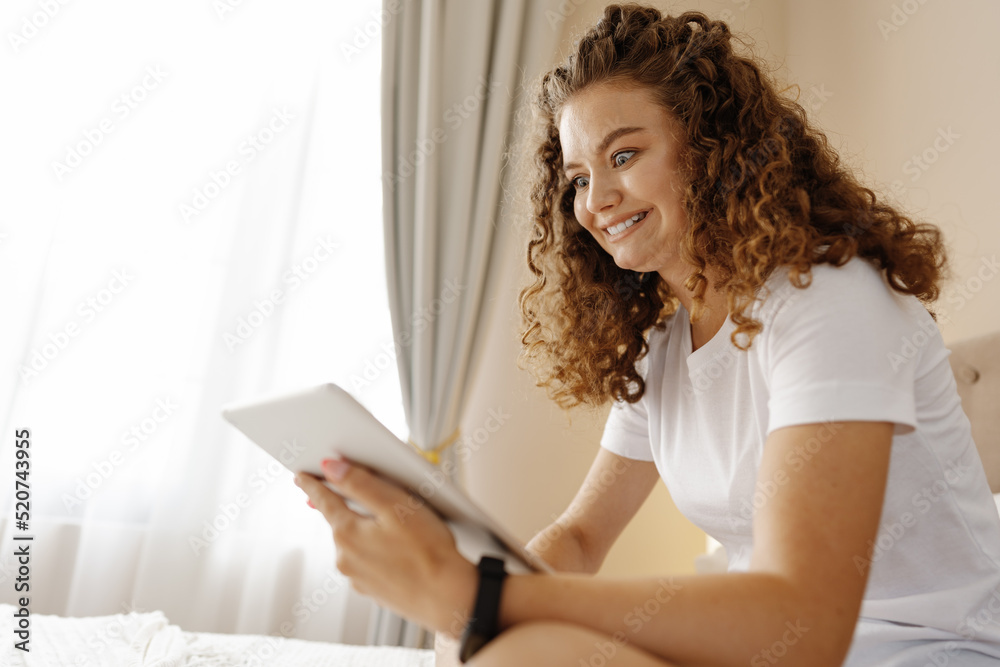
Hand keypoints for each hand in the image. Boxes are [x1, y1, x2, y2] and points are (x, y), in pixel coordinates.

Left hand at [294, 457, 477, 636]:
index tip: (301, 475)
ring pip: (355, 541)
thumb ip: (360, 483)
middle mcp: (345, 558)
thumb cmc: (429, 551)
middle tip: (356, 489)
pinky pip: (367, 560)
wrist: (448, 599)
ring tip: (391, 521)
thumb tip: (331, 468)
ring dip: (363, 528)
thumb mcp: (395, 506)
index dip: (313, 483)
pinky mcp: (373, 589)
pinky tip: (398, 548)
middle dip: (345, 504)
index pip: (323, 500)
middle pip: (339, 520)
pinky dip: (375, 549)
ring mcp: (357, 577)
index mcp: (347, 534)